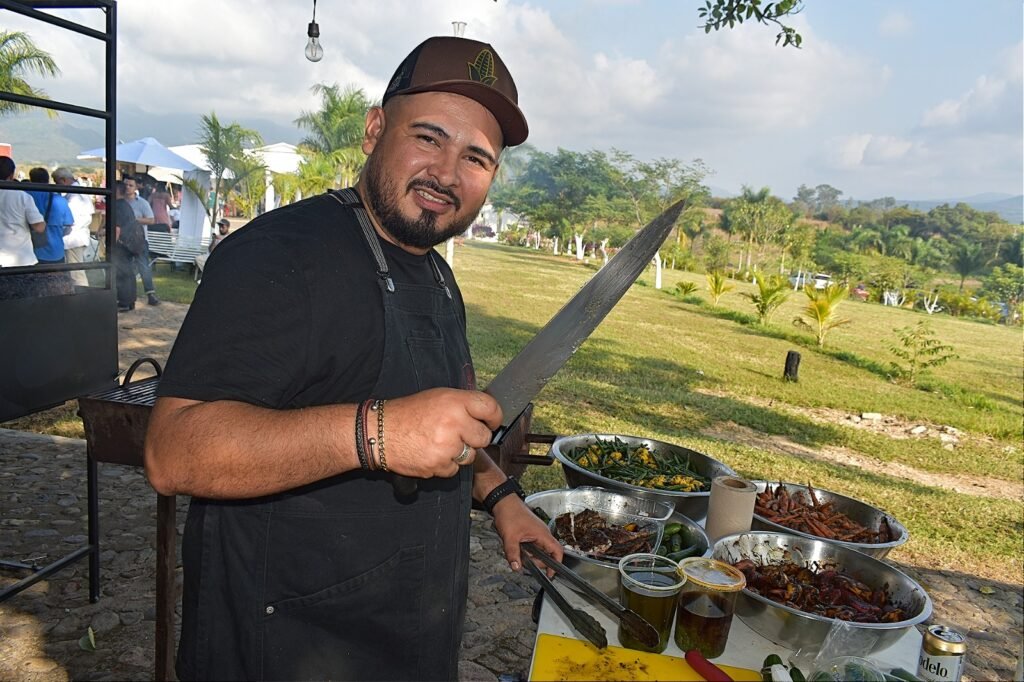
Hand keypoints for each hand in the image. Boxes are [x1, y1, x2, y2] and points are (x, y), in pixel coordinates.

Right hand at [384, 388, 500, 478]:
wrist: (379, 433)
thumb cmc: (407, 414)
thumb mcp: (437, 397)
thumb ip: (462, 404)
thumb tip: (484, 413)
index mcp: (455, 401)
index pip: (491, 408)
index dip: (494, 417)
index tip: (492, 422)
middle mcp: (454, 422)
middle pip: (484, 437)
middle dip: (474, 438)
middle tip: (458, 434)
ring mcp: (447, 446)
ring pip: (470, 456)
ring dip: (459, 453)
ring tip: (439, 443)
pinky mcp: (439, 465)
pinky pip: (454, 469)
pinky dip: (445, 465)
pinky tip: (431, 453)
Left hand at [492, 496, 562, 574]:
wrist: (503, 502)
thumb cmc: (510, 514)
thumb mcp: (509, 537)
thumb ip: (513, 554)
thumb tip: (516, 567)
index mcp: (543, 534)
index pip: (557, 551)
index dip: (556, 564)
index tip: (550, 573)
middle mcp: (542, 533)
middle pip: (547, 553)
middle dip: (537, 561)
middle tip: (525, 562)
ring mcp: (537, 532)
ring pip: (538, 550)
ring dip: (530, 555)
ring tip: (518, 552)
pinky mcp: (531, 532)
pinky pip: (532, 545)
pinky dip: (526, 550)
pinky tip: (516, 547)